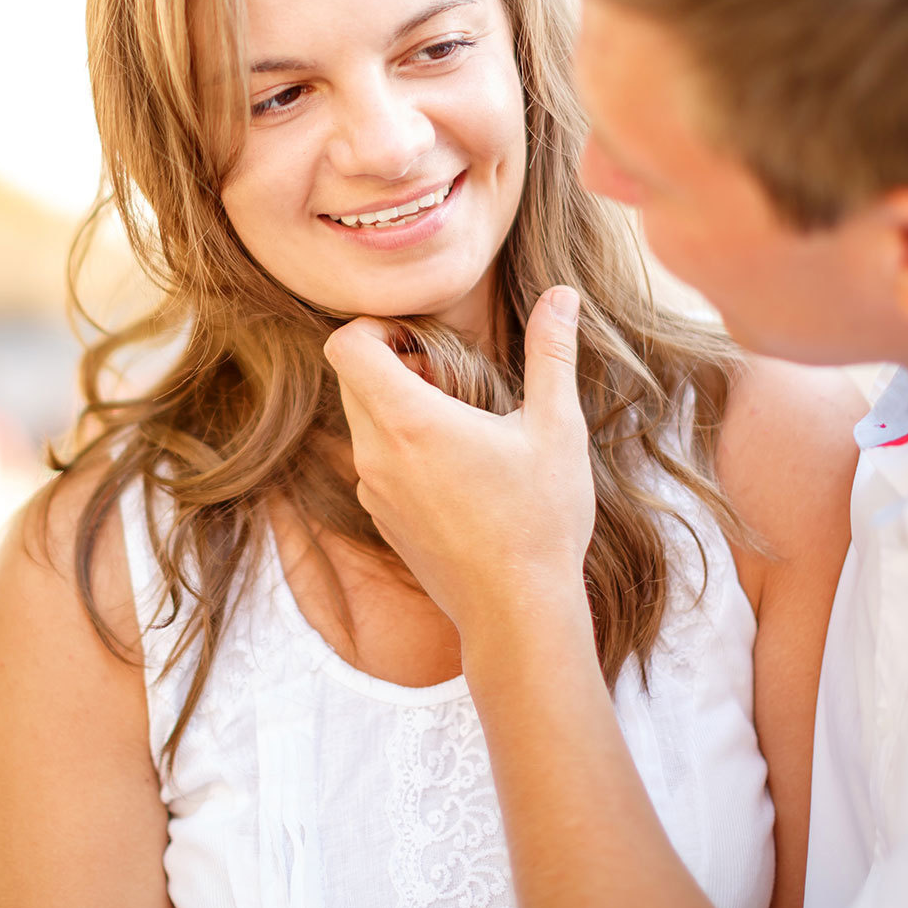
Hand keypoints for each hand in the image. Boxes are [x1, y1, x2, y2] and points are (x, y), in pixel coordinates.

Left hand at [323, 286, 595, 634]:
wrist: (517, 613)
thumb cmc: (539, 520)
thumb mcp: (556, 428)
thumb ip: (552, 353)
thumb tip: (562, 295)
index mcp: (408, 422)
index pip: (346, 346)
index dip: (377, 327)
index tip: (425, 340)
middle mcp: (375, 454)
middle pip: (352, 379)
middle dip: (394, 364)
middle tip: (453, 379)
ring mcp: (372, 491)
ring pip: (363, 421)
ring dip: (399, 407)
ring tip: (461, 424)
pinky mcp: (381, 519)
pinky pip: (374, 462)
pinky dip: (402, 448)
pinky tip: (457, 470)